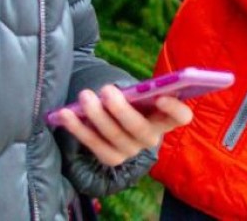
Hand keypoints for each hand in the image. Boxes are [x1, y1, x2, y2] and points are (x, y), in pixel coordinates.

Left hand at [55, 85, 192, 165]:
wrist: (119, 118)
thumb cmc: (133, 99)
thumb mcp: (141, 93)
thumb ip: (141, 91)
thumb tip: (130, 89)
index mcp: (167, 118)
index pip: (182, 117)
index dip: (174, 109)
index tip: (160, 97)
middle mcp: (152, 138)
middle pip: (139, 128)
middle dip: (121, 109)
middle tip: (106, 90)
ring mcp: (131, 150)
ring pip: (113, 136)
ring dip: (96, 115)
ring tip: (84, 96)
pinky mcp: (111, 158)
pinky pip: (93, 144)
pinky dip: (77, 128)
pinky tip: (65, 114)